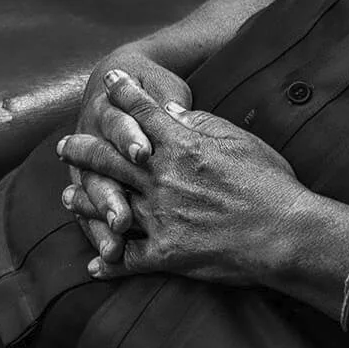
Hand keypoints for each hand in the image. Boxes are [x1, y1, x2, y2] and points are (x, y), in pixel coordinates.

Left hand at [57, 73, 310, 286]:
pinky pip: (128, 259)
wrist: (284, 232)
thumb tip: (172, 112)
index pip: (143, 113)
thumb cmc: (270, 182)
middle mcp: (162, 178)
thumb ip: (202, 123)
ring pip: (109, 206)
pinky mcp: (165, 254)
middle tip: (64, 145)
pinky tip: (95, 265)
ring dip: (84, 201)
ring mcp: (160, 217)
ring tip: (66, 197)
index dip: (123, 94)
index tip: (107, 82)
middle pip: (111, 158)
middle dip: (83, 148)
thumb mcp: (239, 140)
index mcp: (181, 146)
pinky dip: (110, 263)